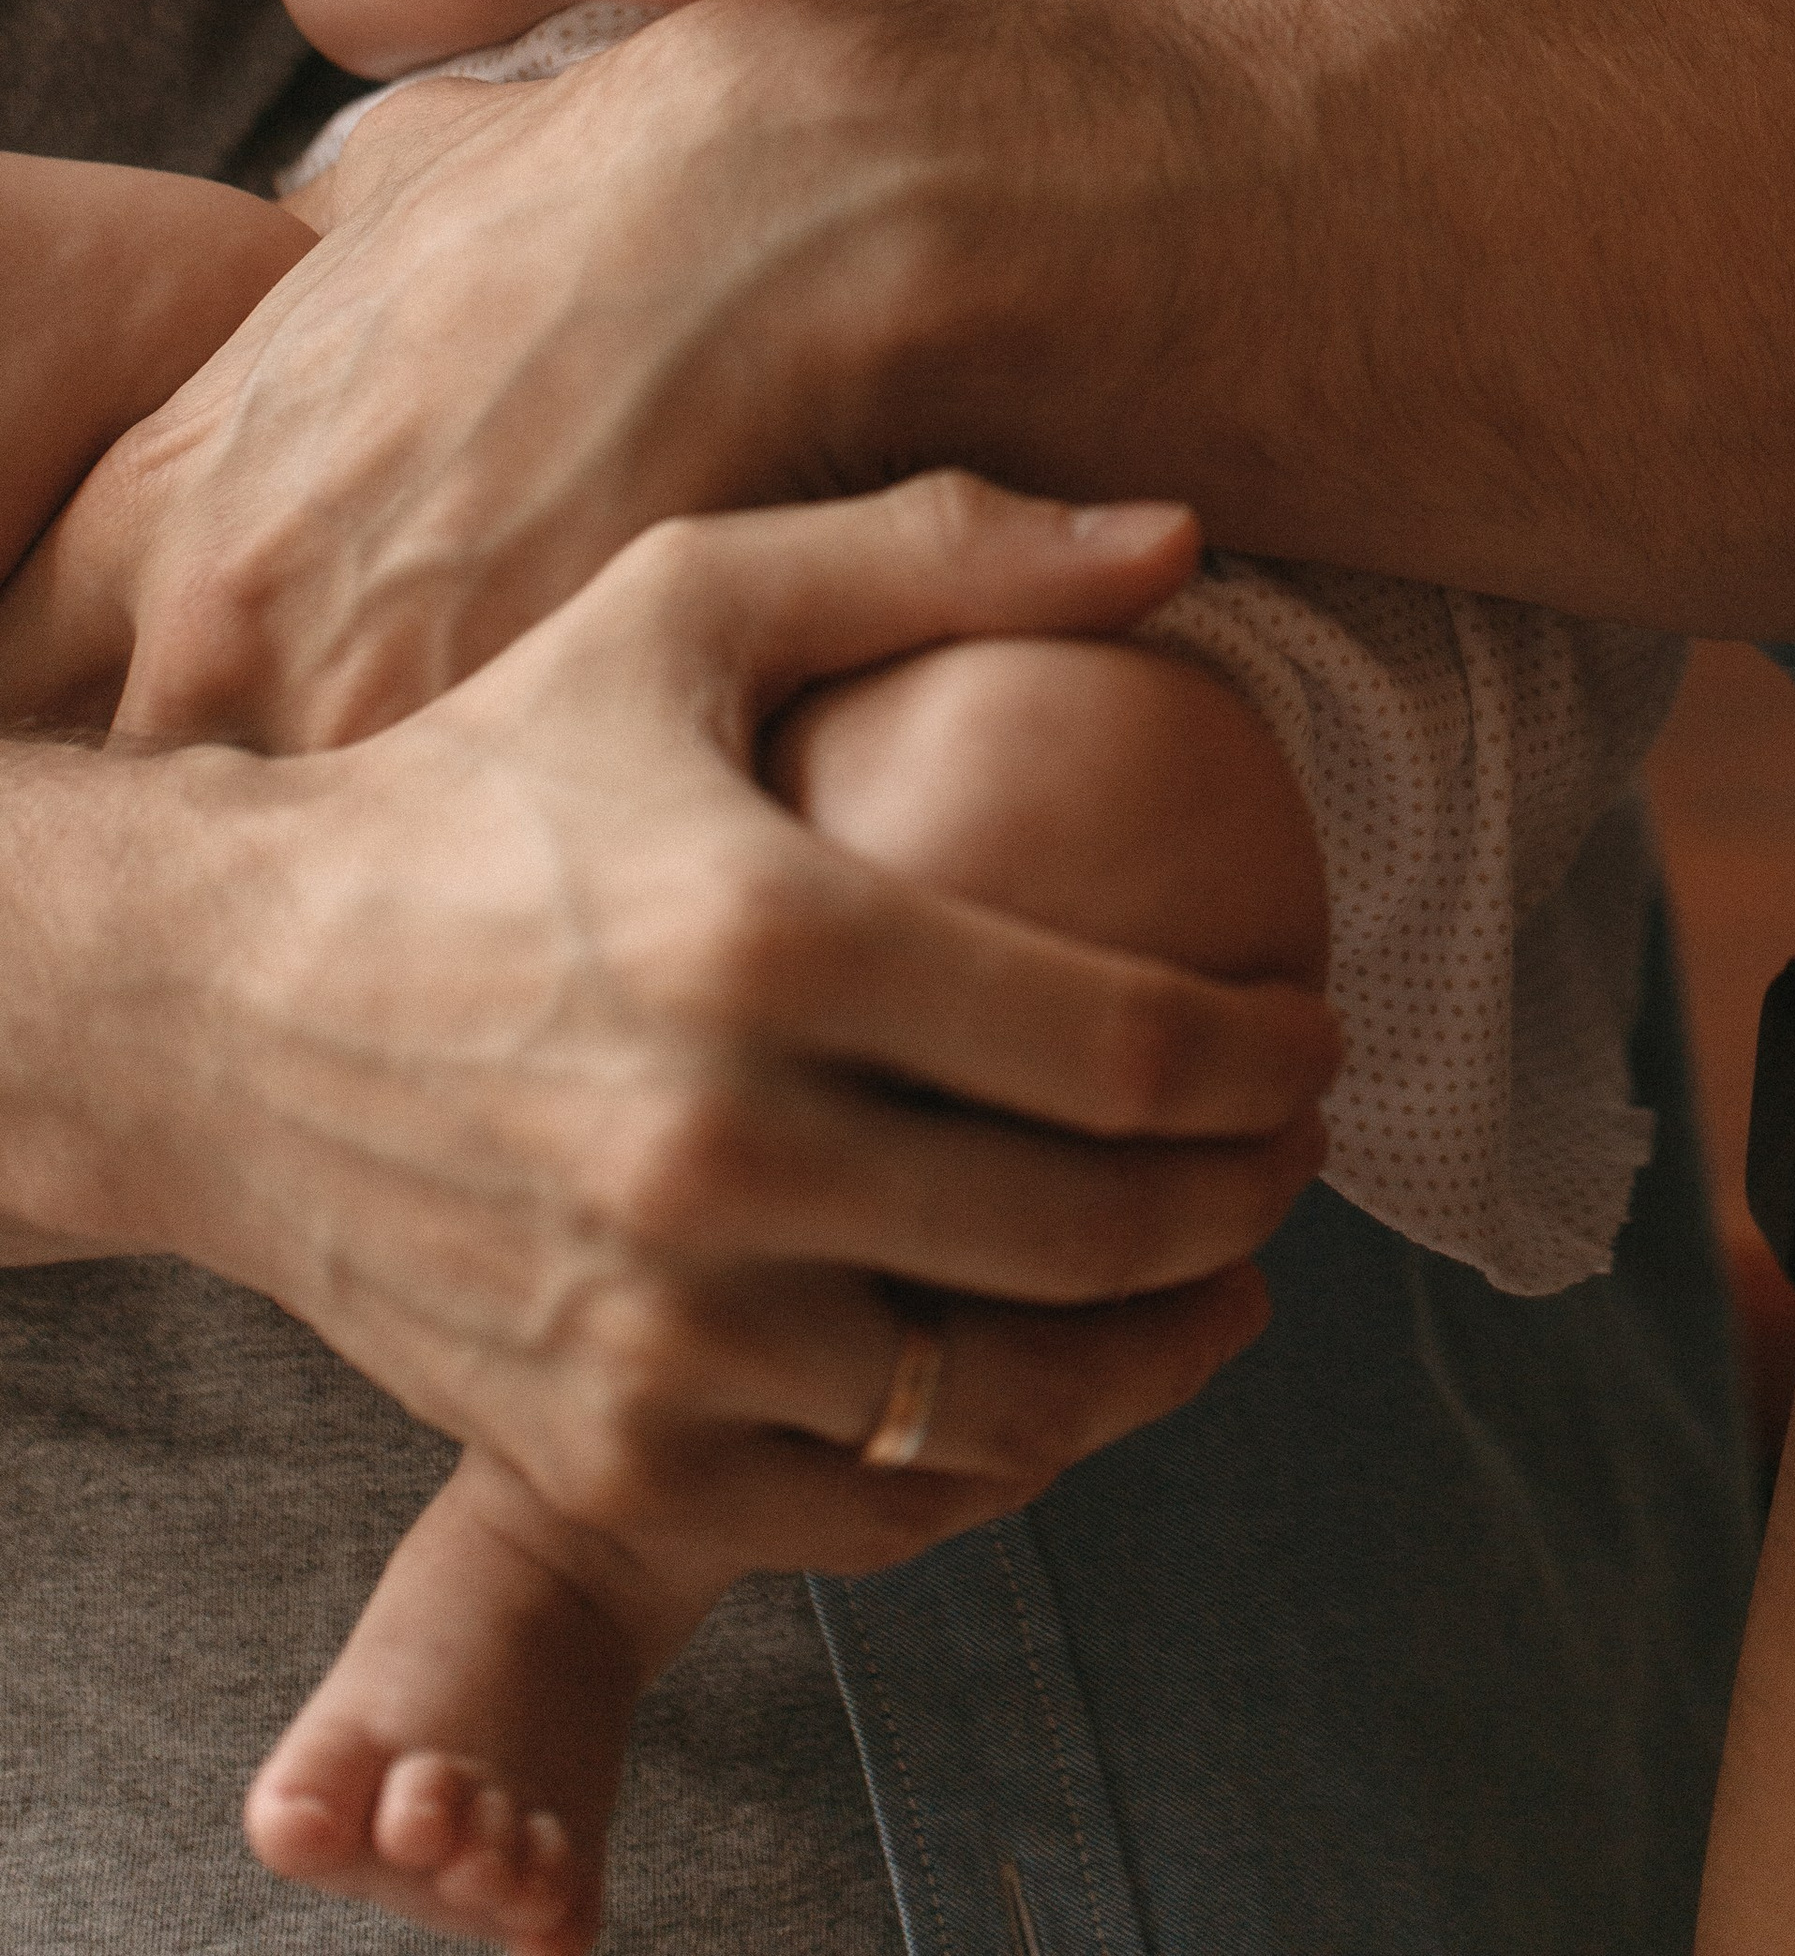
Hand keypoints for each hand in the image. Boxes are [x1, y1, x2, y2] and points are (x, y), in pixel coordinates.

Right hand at [25, 483, 1336, 1568]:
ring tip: (1226, 1283)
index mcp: (766, 933)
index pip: (1125, 1041)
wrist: (219, 1006)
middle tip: (1301, 1152)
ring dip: (1164, 1356)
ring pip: (1007, 1407)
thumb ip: (939, 551)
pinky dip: (1000, 1468)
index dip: (1270, 1055)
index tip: (1317, 1032)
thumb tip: (1184, 536)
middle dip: (1253, 1197)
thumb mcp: (686, 606)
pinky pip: (874, 1516)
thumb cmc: (481, 783)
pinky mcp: (595, 1457)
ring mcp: (651, 1331)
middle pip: (1094, 1231)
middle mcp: (714, 1149)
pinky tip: (1057, 1379)